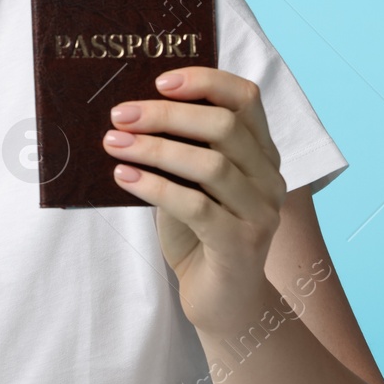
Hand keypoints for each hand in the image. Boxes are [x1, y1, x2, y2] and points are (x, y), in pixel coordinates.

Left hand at [101, 67, 287, 335]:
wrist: (223, 301)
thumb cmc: (200, 232)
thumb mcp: (192, 181)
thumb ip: (181, 146)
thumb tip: (131, 111)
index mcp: (261, 153)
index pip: (246, 98)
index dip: (205, 81)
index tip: (159, 81)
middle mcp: (269, 178)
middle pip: (224, 127)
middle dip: (166, 115)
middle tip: (120, 115)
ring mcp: (260, 212)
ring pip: (210, 164)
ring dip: (154, 149)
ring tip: (113, 143)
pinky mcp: (240, 244)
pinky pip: (195, 206)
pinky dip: (155, 187)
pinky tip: (124, 177)